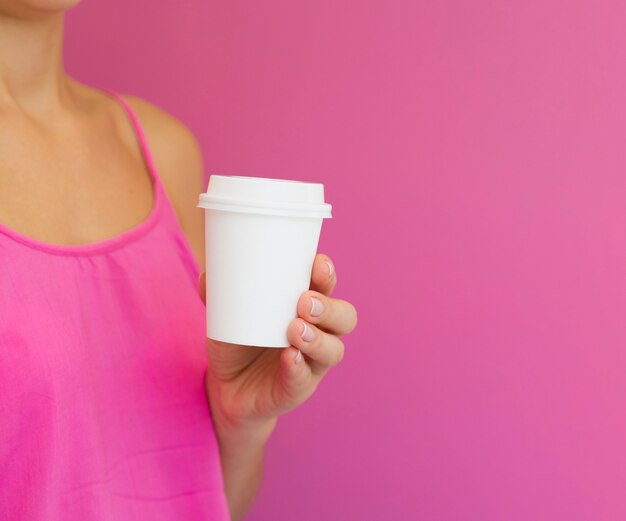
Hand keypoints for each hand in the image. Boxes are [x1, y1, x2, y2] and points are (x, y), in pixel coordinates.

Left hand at [199, 254, 357, 441]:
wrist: (226, 389)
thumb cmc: (237, 341)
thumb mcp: (226, 314)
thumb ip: (218, 294)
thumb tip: (208, 276)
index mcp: (306, 306)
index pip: (327, 287)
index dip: (327, 274)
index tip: (317, 264)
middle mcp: (318, 332)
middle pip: (344, 318)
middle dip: (329, 308)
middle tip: (304, 303)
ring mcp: (311, 363)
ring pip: (333, 350)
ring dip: (318, 339)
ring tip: (295, 330)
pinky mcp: (297, 388)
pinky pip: (304, 380)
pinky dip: (298, 367)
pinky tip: (290, 357)